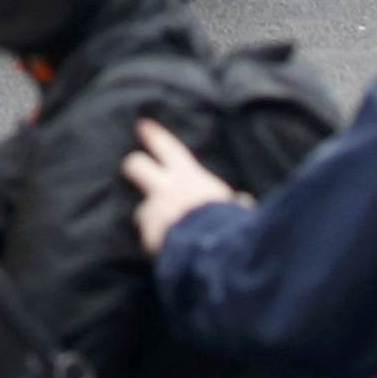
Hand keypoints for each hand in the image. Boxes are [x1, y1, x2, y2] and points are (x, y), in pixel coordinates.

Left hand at [123, 119, 243, 256]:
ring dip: (152, 221)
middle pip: (137, 165)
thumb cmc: (227, 225)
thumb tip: (244, 202)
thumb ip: (236, 204)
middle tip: (132, 165)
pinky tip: (168, 252)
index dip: (155, 136)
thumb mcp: (235, 209)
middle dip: (134, 165)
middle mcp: (166, 187)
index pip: (169, 148)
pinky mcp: (148, 233)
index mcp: (189, 176)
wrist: (209, 250)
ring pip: (142, 211)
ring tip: (166, 234)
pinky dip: (157, 245)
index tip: (142, 125)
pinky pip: (150, 240)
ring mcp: (154, 209)